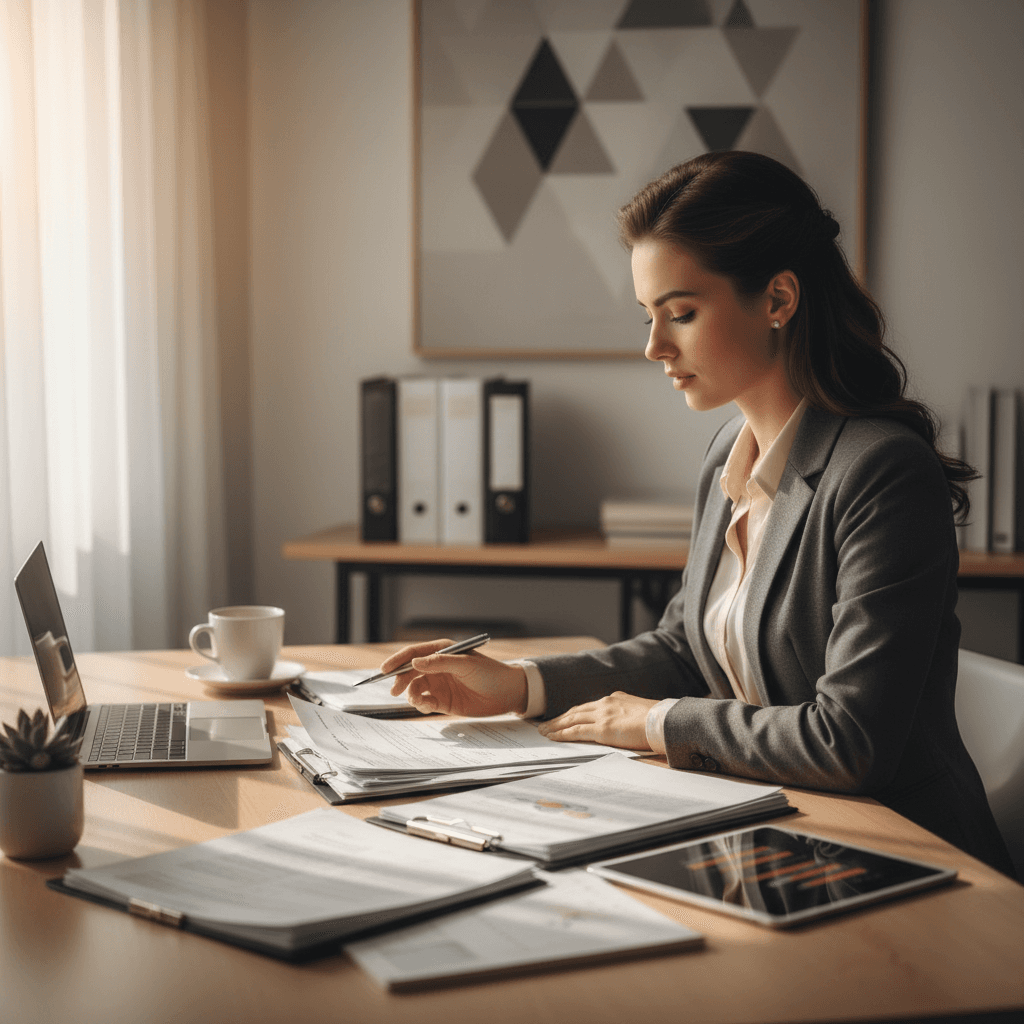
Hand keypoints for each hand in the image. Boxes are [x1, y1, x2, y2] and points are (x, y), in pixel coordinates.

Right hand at [381, 639, 527, 716]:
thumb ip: (440, 662)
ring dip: (412, 695)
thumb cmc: (490, 672)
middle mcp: (438, 667)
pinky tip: (428, 706)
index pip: (414, 653)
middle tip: (395, 690)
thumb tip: (414, 662)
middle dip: (400, 681)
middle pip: (410, 672)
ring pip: (416, 689)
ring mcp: (440, 685)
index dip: (398, 660)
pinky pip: (425, 703)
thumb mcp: (466, 664)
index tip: (384, 670)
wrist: (508, 693)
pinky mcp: (444, 702)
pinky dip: (422, 705)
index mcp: (442, 652)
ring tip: (419, 700)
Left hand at [537, 691, 657, 750]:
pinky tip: (553, 737)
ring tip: (544, 732)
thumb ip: (626, 714)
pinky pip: (576, 731)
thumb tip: (622, 722)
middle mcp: (605, 704)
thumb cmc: (658, 720)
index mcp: (614, 699)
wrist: (665, 721)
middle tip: (545, 724)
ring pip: (572, 719)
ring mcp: (603, 716)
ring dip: (556, 726)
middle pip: (575, 711)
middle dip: (559, 718)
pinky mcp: (602, 729)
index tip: (563, 717)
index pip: (587, 706)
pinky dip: (562, 733)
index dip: (573, 713)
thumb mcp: (639, 711)